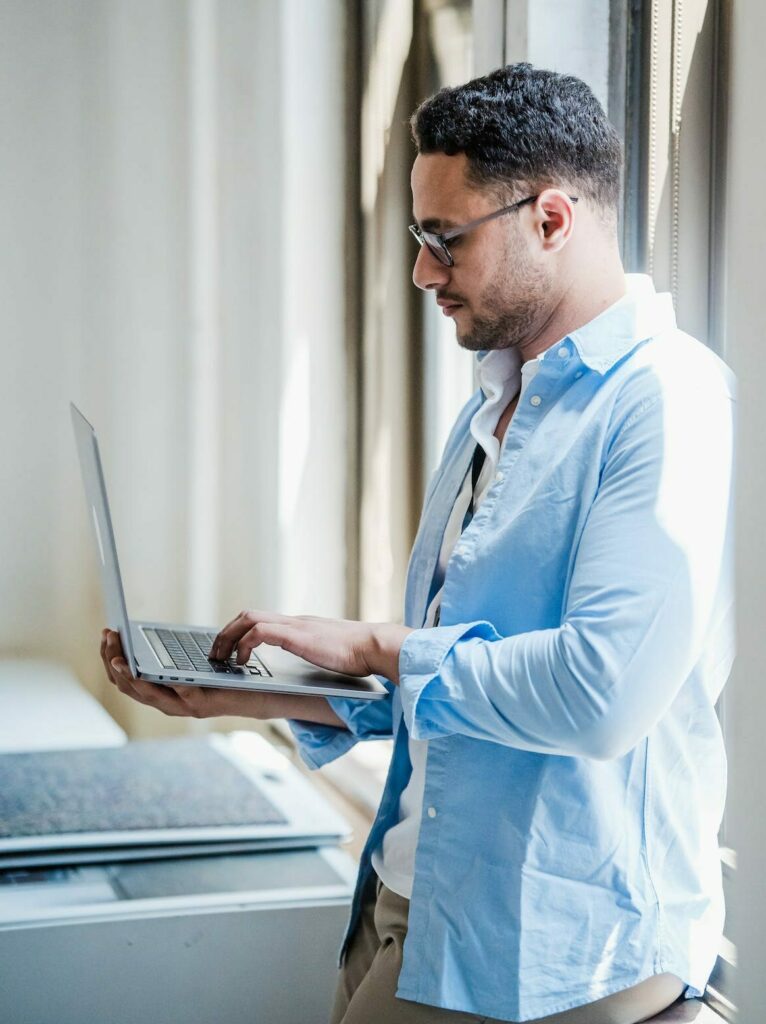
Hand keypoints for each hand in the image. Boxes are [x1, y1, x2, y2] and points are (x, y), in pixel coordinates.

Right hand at [100, 628, 278, 719]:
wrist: (260, 693)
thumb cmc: (227, 673)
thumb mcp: (193, 659)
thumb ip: (174, 652)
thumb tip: (150, 631)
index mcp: (164, 692)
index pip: (127, 678)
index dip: (111, 657)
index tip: (106, 634)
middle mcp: (169, 703)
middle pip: (128, 685)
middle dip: (113, 660)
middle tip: (108, 636)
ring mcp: (183, 706)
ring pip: (145, 693)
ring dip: (128, 674)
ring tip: (118, 656)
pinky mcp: (200, 705)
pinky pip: (176, 693)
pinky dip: (161, 682)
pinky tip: (149, 668)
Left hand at [210, 611, 412, 682]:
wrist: (374, 646)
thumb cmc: (358, 654)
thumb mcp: (328, 652)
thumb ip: (315, 652)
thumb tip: (311, 665)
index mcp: (299, 625)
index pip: (260, 618)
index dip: (238, 631)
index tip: (227, 648)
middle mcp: (293, 621)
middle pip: (247, 615)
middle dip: (225, 633)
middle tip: (215, 654)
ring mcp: (294, 626)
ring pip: (247, 619)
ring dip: (228, 638)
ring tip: (221, 658)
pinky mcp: (296, 635)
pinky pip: (259, 632)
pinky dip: (245, 644)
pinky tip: (243, 661)